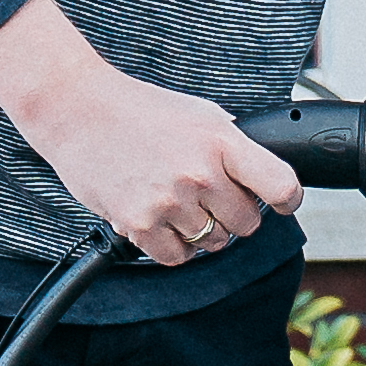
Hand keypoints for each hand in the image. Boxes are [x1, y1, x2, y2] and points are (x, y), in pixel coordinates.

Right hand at [0, 0, 304, 267]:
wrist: (77, 109)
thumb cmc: (138, 109)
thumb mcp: (199, 113)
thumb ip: (232, 145)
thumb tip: (261, 176)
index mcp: (221, 141)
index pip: (281, 186)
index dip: (288, 200)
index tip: (282, 203)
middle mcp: (200, 174)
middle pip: (247, 223)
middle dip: (235, 216)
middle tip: (213, 200)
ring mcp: (169, 201)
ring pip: (213, 242)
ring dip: (203, 232)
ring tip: (180, 205)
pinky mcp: (139, 223)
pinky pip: (177, 256)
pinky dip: (175, 247)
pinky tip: (164, 223)